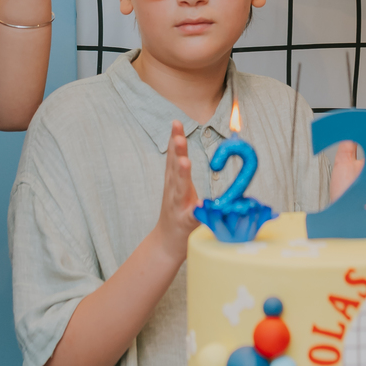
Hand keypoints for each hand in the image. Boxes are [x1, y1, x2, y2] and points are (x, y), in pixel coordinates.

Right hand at [155, 120, 198, 265]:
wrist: (165, 243)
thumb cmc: (176, 211)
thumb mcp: (177, 186)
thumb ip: (180, 168)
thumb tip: (182, 147)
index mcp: (174, 180)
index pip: (173, 156)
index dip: (174, 139)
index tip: (175, 122)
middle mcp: (174, 190)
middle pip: (174, 169)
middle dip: (176, 152)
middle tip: (178, 138)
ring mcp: (178, 206)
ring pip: (180, 189)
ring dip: (182, 175)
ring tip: (185, 161)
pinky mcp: (186, 222)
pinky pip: (192, 216)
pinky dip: (195, 210)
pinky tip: (199, 205)